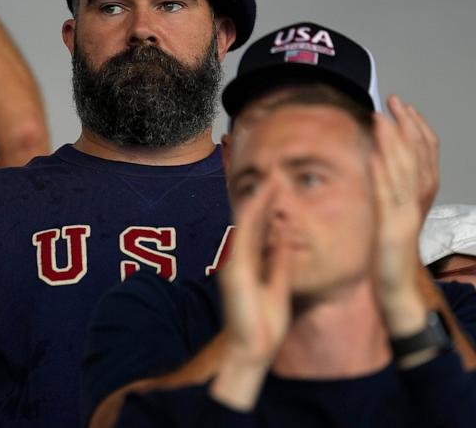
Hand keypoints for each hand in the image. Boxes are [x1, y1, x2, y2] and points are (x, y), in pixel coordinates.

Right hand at [211, 183, 292, 410]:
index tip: (279, 186)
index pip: (258, 228)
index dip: (268, 207)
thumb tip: (285, 239)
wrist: (254, 348)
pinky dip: (251, 215)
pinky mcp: (235, 269)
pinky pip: (244, 236)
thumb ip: (279, 263)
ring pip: (245, 223)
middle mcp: (239, 258)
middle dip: (262, 196)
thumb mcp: (279, 286)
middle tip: (273, 172)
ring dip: (257, 199)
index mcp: (249, 262)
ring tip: (271, 177)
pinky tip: (261, 199)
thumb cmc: (264, 324)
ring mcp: (235, 262)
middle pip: (250, 220)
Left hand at [371, 98, 427, 335]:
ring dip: (392, 142)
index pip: (424, 154)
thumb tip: (376, 164)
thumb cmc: (389, 254)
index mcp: (417, 198)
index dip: (415, 128)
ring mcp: (405, 215)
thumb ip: (388, 191)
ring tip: (381, 117)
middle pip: (417, 156)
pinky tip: (373, 157)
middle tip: (393, 99)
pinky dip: (382, 175)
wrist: (396, 289)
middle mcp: (416, 202)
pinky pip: (387, 198)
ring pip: (403, 172)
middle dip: (405, 125)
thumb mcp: (390, 216)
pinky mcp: (391, 229)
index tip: (403, 106)